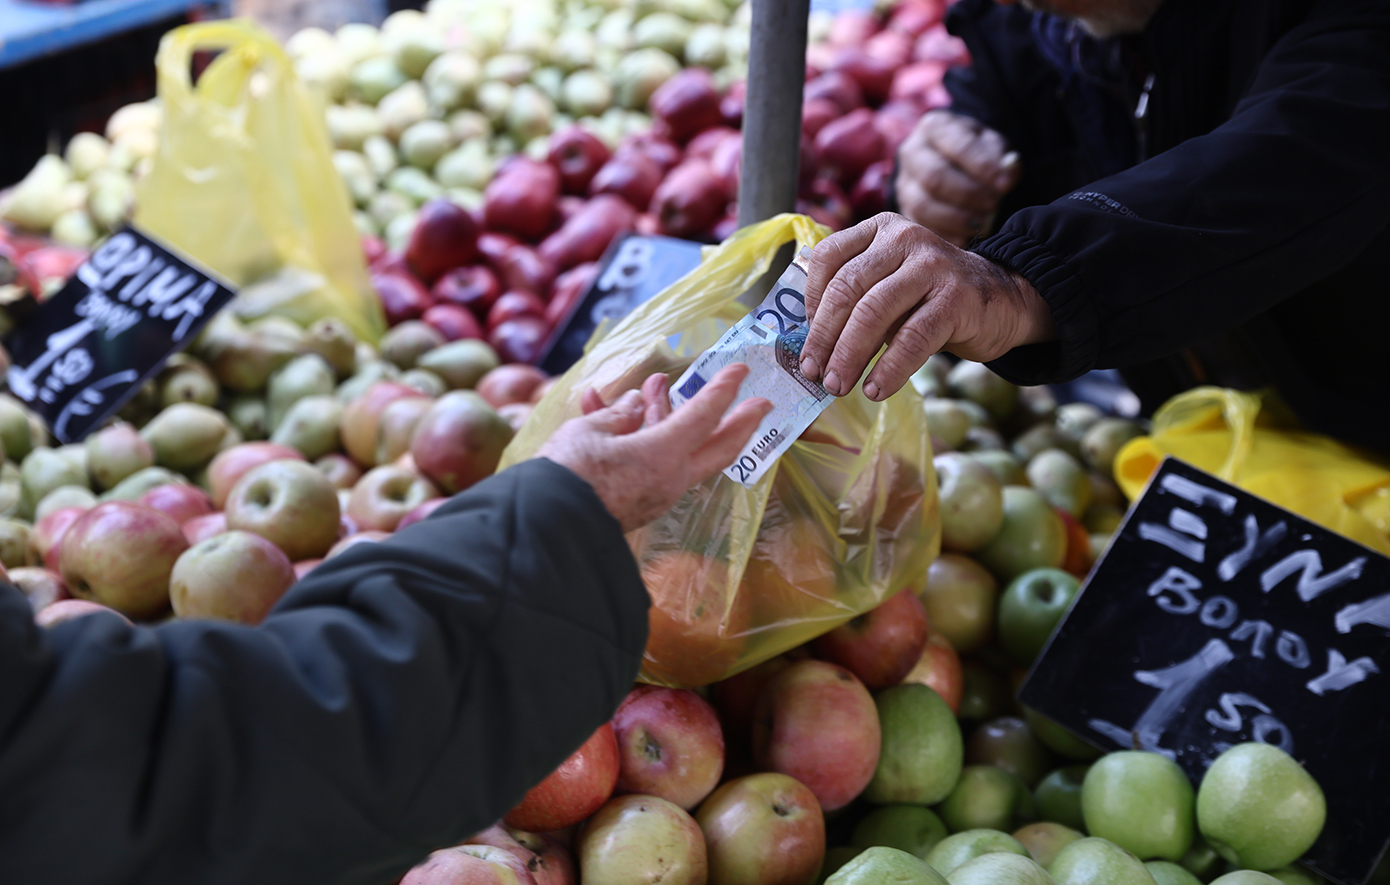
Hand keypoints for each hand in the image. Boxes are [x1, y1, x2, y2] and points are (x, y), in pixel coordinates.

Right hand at [537, 365, 771, 531]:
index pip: (706, 414)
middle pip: (719, 447)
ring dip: (668, 417)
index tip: (742, 369)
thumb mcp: (589, 432)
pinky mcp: (638, 504)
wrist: (544, 531)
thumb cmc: (566, 476)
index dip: (724, 388)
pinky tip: (608, 412)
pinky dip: (637, 438)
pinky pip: (648, 462)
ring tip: (651, 386)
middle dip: (741, 422)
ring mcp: (656, 494)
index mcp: (664, 455)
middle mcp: (670, 478)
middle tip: (760, 403)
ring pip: (680, 451)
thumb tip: (634, 404)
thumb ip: (617, 415)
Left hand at [798, 212, 1054, 401]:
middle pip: (847, 288)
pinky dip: (888, 369)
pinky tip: (875, 389)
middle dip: (824, 338)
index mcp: (879, 229)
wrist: (1001, 299)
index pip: (828, 258)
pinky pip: (912, 338)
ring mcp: (932, 265)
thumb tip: (810, 347)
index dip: (811, 305)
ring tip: (838, 386)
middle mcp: (904, 238)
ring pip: (874, 312)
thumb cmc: (930, 298)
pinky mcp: (956, 298)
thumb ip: (854, 299)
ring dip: (849, 355)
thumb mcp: (888, 284)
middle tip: (815, 375)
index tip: (807, 343)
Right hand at [896, 110, 1020, 245]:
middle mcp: (911, 153)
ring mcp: (904, 184)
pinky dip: (948, 236)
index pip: (958, 146)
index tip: (1006, 184)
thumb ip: (1001, 158)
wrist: (949, 162)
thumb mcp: (991, 145)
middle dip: (969, 195)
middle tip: (993, 204)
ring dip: (957, 218)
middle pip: (934, 178)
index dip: (983, 167)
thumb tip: (1008, 173)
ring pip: (923, 206)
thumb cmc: (974, 152)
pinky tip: (968, 235)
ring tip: (982, 221)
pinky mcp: (905, 211)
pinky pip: (923, 228)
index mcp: (934, 127)